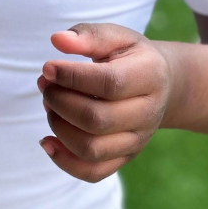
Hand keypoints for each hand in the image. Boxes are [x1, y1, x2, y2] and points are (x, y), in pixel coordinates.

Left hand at [37, 23, 172, 182]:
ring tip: (49, 106)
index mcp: (150, 76)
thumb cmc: (131, 57)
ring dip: (58, 128)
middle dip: (60, 102)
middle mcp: (147, 113)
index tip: (48, 68)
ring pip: (91, 149)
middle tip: (45, 85)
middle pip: (97, 120)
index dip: (71, 77)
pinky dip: (64, 161)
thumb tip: (57, 40)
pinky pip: (92, 172)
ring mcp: (137, 140)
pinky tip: (47, 140)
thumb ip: (88, 35)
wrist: (162, 84)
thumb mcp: (117, 37)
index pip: (108, 83)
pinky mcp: (124, 158)